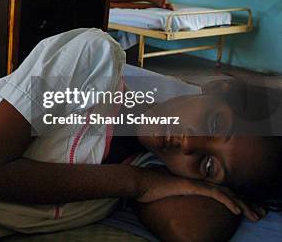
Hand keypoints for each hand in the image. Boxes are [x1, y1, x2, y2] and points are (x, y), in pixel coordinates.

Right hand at [136, 168, 262, 221]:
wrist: (137, 181)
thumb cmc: (146, 188)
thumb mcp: (161, 192)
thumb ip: (170, 193)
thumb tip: (167, 199)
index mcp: (192, 183)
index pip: (218, 190)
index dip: (234, 198)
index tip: (245, 208)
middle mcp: (196, 180)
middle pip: (227, 190)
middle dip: (245, 201)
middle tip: (257, 212)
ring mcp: (194, 182)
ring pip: (225, 192)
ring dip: (242, 204)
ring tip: (254, 213)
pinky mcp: (191, 186)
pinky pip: (215, 194)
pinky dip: (228, 202)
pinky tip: (237, 210)